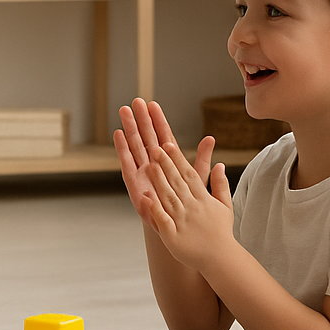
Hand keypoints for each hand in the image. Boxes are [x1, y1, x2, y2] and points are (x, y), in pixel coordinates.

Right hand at [113, 99, 213, 219]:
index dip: (158, 120)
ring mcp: (142, 172)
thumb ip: (202, 158)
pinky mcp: (134, 183)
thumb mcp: (197, 178)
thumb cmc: (186, 204)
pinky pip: (127, 162)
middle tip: (136, 101)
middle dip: (141, 119)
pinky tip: (118, 134)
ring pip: (135, 145)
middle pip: (147, 136)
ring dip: (130, 128)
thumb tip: (211, 138)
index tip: (153, 104)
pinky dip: (122, 148)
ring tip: (124, 111)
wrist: (177, 227)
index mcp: (169, 161)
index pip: (163, 135)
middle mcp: (154, 163)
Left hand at [140, 138, 234, 271]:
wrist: (220, 258)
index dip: (177, 159)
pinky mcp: (173, 236)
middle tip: (154, 148)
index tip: (168, 144)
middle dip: (165, 165)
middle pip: (177, 182)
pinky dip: (154, 208)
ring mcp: (183, 221)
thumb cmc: (221, 231)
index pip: (189, 174)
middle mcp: (193, 207)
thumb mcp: (225, 205)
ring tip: (148, 166)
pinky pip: (163, 219)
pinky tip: (145, 197)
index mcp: (203, 199)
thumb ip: (221, 184)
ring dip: (159, 181)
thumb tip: (220, 164)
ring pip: (169, 197)